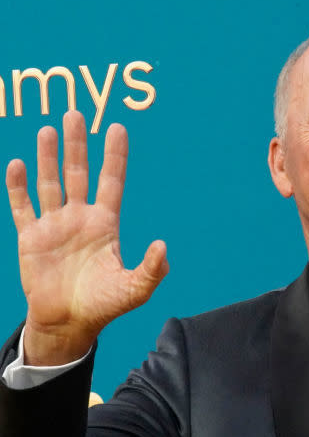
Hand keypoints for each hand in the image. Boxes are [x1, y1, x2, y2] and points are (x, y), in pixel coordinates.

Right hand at [5, 110, 167, 364]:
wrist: (68, 323)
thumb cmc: (103, 306)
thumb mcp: (134, 290)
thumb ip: (151, 270)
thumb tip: (163, 247)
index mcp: (104, 225)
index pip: (110, 182)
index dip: (114, 156)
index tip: (117, 127)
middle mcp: (79, 219)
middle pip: (78, 173)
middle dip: (77, 144)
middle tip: (74, 113)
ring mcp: (54, 226)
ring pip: (50, 183)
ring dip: (48, 157)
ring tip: (48, 130)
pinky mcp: (31, 238)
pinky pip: (23, 207)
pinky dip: (19, 186)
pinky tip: (18, 164)